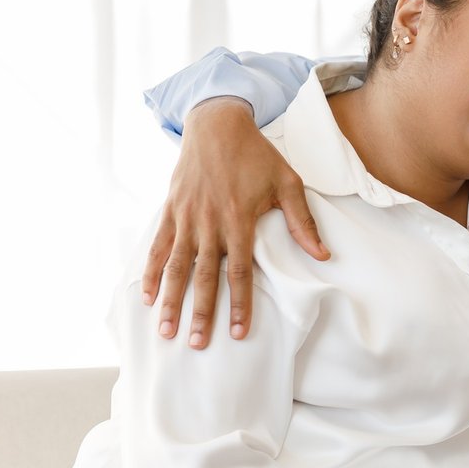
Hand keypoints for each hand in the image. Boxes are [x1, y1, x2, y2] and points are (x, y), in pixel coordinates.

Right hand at [141, 97, 327, 348]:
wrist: (217, 123)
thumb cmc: (256, 155)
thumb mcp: (287, 182)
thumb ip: (301, 222)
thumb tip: (322, 255)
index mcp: (239, 220)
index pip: (241, 272)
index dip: (241, 303)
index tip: (240, 332)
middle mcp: (209, 223)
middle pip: (205, 276)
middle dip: (201, 312)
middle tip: (197, 344)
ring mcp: (186, 218)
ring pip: (177, 266)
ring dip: (171, 300)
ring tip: (165, 330)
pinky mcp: (170, 210)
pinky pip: (159, 247)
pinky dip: (151, 272)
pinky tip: (146, 296)